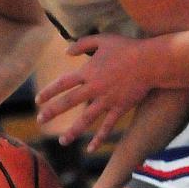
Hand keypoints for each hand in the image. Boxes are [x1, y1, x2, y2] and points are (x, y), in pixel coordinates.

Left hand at [36, 33, 151, 147]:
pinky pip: (107, 126)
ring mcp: (107, 100)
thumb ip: (83, 44)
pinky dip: (99, 138)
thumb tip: (67, 51)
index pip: (62, 84)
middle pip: (68, 102)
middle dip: (52, 112)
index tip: (38, 100)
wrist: (150, 62)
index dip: (49, 92)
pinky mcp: (120, 108)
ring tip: (62, 142)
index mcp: (88, 71)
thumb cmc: (127, 48)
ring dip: (72, 132)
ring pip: (85, 119)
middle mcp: (94, 88)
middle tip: (40, 120)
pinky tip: (90, 148)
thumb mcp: (103, 39)